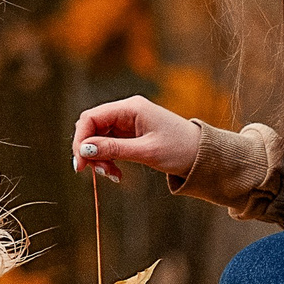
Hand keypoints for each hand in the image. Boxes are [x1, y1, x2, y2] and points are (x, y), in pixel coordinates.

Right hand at [71, 96, 200, 182]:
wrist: (203, 154)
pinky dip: (108, 159)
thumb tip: (84, 149)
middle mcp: (126, 111)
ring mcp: (128, 123)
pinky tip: (117, 173)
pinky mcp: (130, 134)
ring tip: (112, 175)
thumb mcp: (146, 151)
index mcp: (131, 108)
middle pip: (92, 127)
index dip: (81, 139)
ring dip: (99, 158)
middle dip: (89, 151)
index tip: (80, 163)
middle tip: (97, 172)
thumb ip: (114, 149)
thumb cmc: (180, 149)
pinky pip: (109, 145)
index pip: (91, 117)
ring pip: (98, 138)